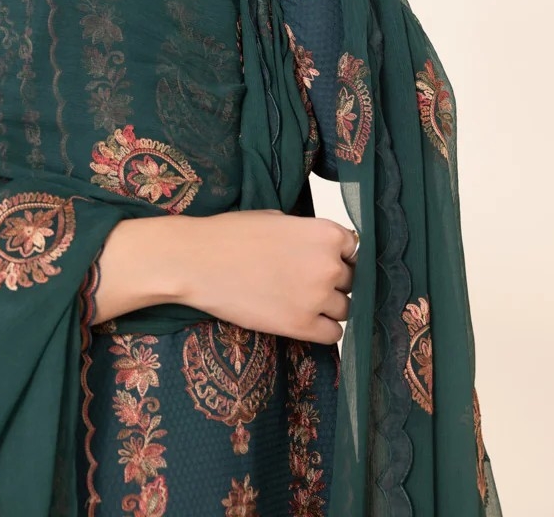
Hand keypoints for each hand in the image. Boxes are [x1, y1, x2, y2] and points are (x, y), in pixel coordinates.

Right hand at [171, 209, 357, 343]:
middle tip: (307, 282)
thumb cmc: (231, 234)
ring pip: (345, 309)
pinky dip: (322, 329)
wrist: (198, 261)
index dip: (339, 257)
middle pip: (351, 280)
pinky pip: (333, 335)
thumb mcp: (277, 219)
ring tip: (302, 301)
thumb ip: (307, 234)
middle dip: (333, 281)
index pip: (355, 250)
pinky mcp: (301, 326)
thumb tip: (322, 248)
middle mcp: (329, 265)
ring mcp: (317, 297)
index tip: (325, 262)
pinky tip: (303, 320)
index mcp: (326, 233)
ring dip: (329, 307)